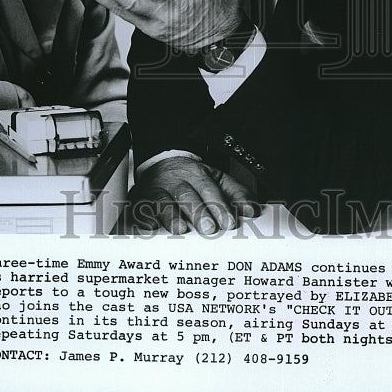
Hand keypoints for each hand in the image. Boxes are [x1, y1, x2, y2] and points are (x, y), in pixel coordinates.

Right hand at [125, 156, 258, 234]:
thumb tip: (252, 210)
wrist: (162, 162)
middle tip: (209, 229)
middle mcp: (177, 182)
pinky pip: (139, 210)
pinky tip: (149, 228)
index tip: (229, 222)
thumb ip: (235, 194)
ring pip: (163, 202)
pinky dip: (143, 219)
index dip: (220, 206)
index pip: (210, 190)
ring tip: (180, 230)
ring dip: (172, 216)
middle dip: (198, 213)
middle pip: (187, 196)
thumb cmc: (192, 178)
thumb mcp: (217, 179)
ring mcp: (157, 190)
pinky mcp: (140, 200)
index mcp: (197, 175)